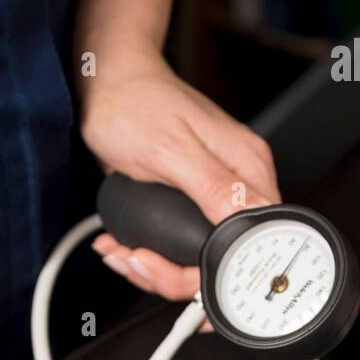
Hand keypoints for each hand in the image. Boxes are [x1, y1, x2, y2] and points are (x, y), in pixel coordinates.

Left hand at [80, 50, 279, 300]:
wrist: (107, 83)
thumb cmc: (136, 104)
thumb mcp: (172, 150)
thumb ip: (214, 186)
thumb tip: (249, 219)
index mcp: (248, 170)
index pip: (251, 246)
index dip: (210, 273)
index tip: (168, 270)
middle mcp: (237, 187)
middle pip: (222, 262)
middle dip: (171, 275)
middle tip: (137, 261)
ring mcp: (213, 198)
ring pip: (195, 261)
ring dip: (152, 270)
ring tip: (122, 253)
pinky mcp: (189, 206)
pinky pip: (177, 249)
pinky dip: (147, 257)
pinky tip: (122, 246)